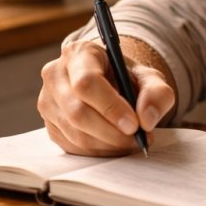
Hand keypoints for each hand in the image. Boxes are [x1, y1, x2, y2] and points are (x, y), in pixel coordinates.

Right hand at [38, 39, 175, 155]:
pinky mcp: (50, 125)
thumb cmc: (127, 78)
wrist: (111, 84)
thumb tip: (147, 119)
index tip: (134, 124)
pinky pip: (72, 147)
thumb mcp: (150, 78)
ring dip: (108, 145)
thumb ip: (157, 93)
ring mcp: (48, 101)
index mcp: (78, 53)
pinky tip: (115, 145)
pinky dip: (99, 152)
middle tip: (138, 139)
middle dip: (112, 132)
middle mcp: (55, 74)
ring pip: (75, 134)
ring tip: (131, 142)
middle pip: (78, 112)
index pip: (86, 82)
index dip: (110, 107)